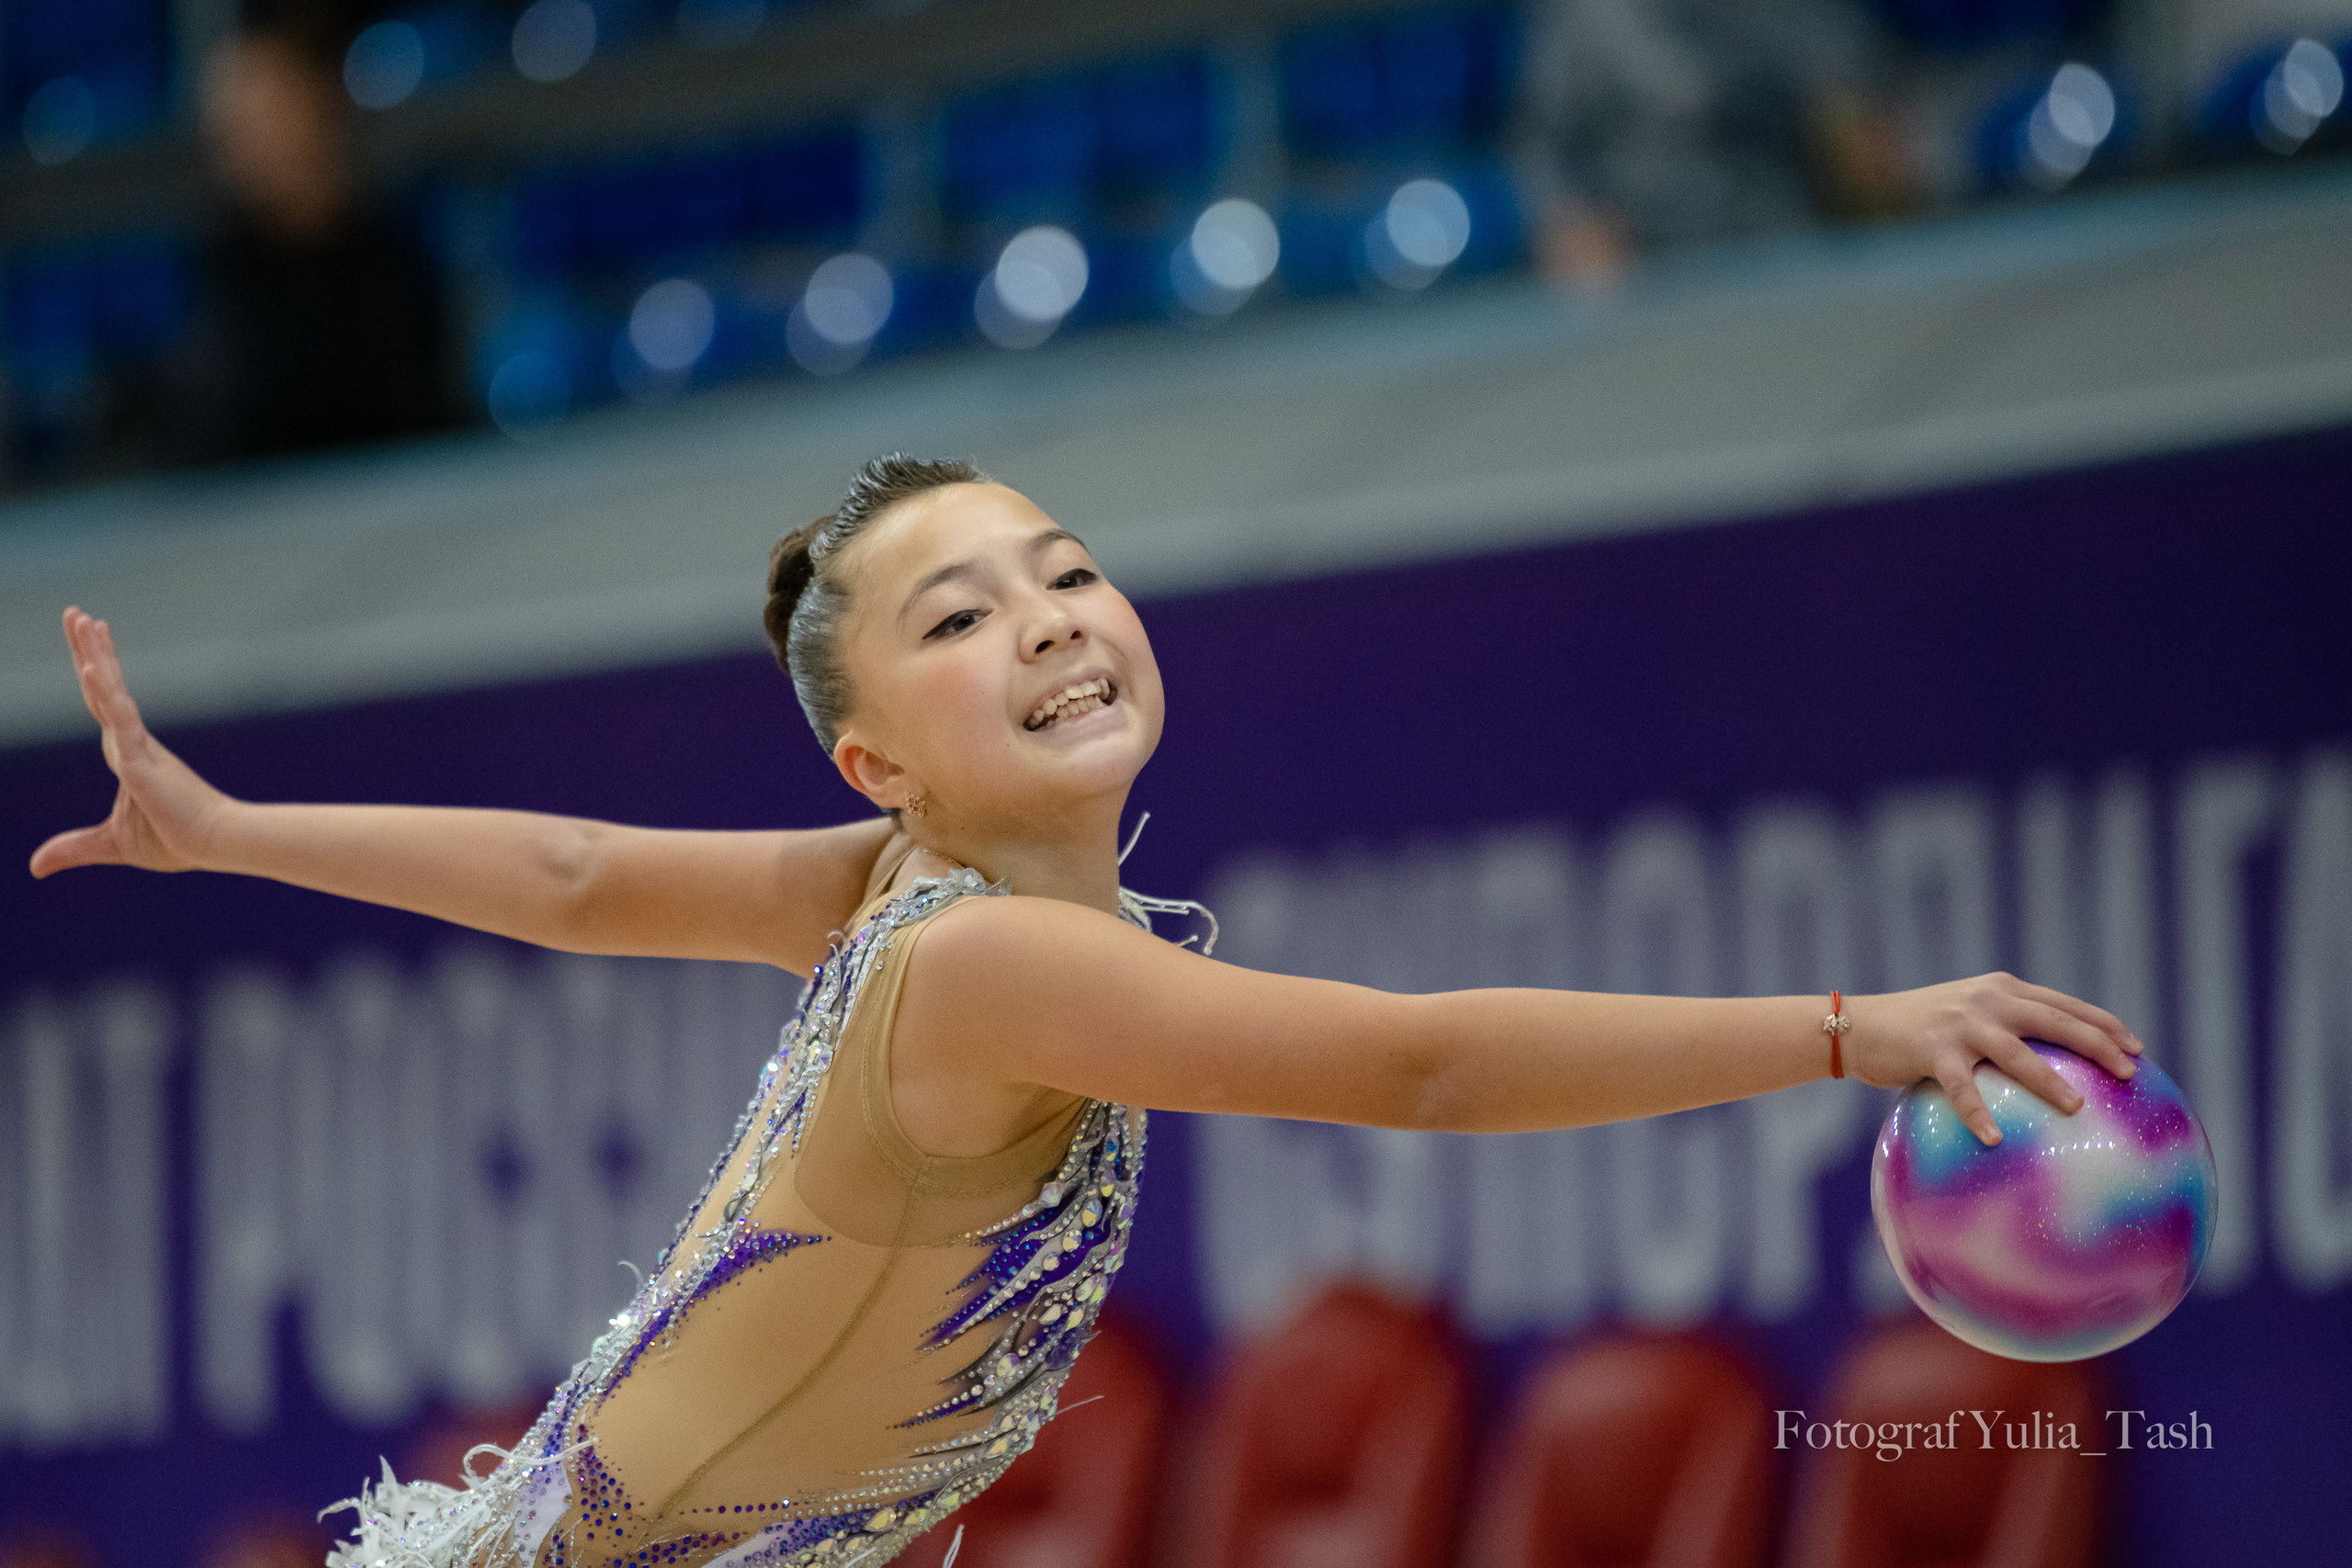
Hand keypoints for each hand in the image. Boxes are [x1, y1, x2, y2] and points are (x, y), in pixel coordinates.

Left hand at [28, 608, 231, 877]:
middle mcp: (130, 742)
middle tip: (77, 613)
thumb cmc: (176, 841)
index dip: (92, 668)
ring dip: (96, 655)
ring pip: (109, 692)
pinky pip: (120, 720)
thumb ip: (73, 848)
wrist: (214, 845)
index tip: (87, 636)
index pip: (101, 702)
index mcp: (125, 753)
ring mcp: (137, 747)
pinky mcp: (143, 759)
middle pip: (102, 686)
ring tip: (85, 621)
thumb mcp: (110, 844)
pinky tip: (92, 669)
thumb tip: (34, 867)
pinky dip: (105, 693)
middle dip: (89, 648)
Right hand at [1845, 972, 2143, 1144]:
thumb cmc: (1917, 1032)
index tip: (2137, 1048)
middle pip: (2056, 1020)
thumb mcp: (1965, 1020)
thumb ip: (2004, 1036)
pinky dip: (1978, 1113)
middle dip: (2098, 1044)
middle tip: (2128, 1072)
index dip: (2105, 1023)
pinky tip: (1994, 1139)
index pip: (2065, 1004)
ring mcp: (1961, 1023)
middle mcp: (1987, 1000)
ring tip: (2077, 1107)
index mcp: (2001, 990)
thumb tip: (2051, 1082)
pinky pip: (1962, 1087)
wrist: (1858, 1026)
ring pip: (2018, 1052)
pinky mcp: (1932, 1048)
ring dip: (2049, 1080)